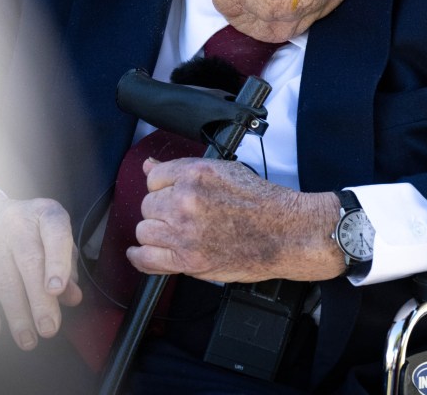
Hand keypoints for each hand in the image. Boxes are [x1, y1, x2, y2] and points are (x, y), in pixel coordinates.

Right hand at [0, 189, 81, 349]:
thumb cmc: (27, 230)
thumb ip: (66, 265)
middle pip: (30, 263)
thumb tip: (72, 297)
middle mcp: (18, 224)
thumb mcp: (51, 237)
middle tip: (49, 329)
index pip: (56, 232)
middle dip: (40, 301)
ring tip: (28, 339)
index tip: (57, 289)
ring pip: (4, 281)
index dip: (58, 261)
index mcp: (45, 215)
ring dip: (17, 314)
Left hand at [126, 157, 342, 281]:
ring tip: (172, 233)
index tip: (170, 195)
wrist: (285, 232)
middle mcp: (186, 201)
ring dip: (156, 232)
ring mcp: (184, 232)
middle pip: (148, 205)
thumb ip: (182, 169)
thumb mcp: (224, 170)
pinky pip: (146, 259)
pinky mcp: (188, 260)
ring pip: (145, 230)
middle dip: (161, 210)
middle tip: (181, 216)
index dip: (163, 187)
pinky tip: (141, 252)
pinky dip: (140, 256)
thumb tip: (148, 166)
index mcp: (195, 175)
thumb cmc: (262, 203)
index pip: (154, 177)